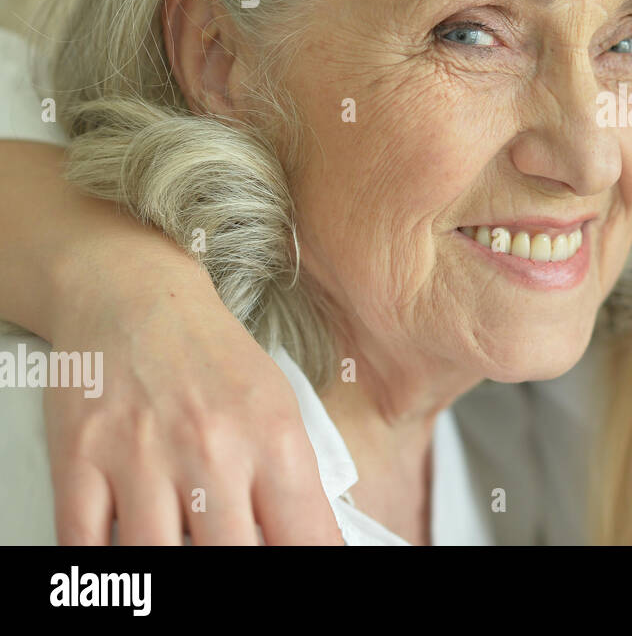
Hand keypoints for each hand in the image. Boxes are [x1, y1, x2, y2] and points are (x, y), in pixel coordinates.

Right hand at [43, 261, 342, 544]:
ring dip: (170, 564)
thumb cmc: (212, 355)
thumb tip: (311, 544)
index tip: (300, 576)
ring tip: (181, 543)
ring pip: (158, 560)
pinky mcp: (80, 459)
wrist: (133, 294)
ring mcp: (142, 456)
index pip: (304, 538)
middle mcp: (211, 449)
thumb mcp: (277, 408)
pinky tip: (123, 547)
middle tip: (228, 548)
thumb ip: (292, 480)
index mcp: (273, 438)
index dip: (306, 566)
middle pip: (231, 558)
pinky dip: (102, 560)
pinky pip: (85, 546)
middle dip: (235, 567)